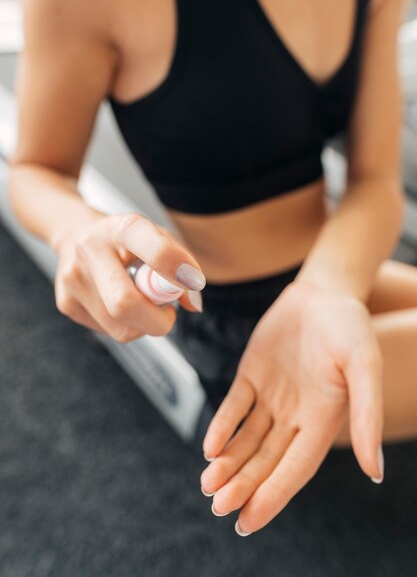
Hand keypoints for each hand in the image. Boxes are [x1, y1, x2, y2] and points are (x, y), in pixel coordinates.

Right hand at [53, 212, 204, 341]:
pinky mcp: (66, 303)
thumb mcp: (158, 237)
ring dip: (143, 325)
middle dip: (157, 320)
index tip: (192, 282)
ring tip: (141, 302)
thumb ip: (182, 264)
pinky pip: (109, 332)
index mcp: (123, 228)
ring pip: (120, 328)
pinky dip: (125, 325)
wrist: (76, 236)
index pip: (153, 249)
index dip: (176, 270)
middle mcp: (91, 249)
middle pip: (125, 304)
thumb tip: (193, 304)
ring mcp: (73, 279)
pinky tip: (119, 304)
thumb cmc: (126, 240)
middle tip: (168, 313)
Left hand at [200, 280, 383, 534]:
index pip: (296, 467)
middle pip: (266, 460)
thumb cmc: (349, 325)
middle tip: (219, 507)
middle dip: (243, 485)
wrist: (322, 291)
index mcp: (324, 419)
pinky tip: (210, 446)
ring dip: (228, 463)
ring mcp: (272, 397)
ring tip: (208, 485)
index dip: (273, 495)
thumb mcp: (363, 365)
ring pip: (246, 439)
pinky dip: (222, 426)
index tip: (248, 520)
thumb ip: (365, 415)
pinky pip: (235, 407)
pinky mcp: (252, 376)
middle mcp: (296, 415)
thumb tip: (375, 471)